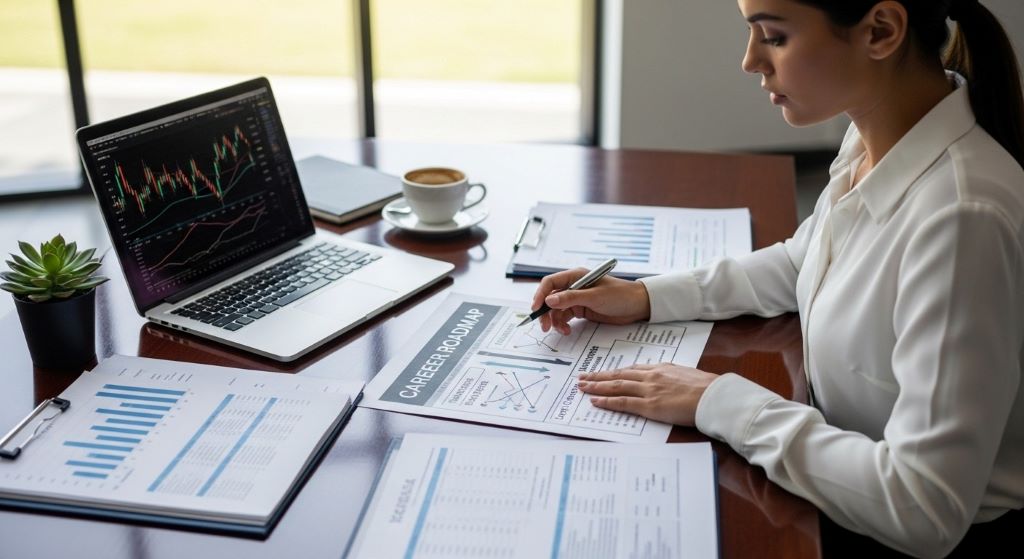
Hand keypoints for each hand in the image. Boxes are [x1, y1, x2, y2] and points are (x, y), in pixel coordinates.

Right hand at [531, 268, 650, 334]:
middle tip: (544, 327)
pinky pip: (565, 317)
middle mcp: (573, 286)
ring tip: (563, 331)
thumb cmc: (619, 295)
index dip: (540, 295)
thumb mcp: (594, 297)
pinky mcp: (581, 309)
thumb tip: (549, 300)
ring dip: (555, 321)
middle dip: (545, 312)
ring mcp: (577, 298)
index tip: (536, 309)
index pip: (550, 282)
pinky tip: (568, 330)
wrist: (637, 305)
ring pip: (556, 310)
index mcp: (575, 276)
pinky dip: (563, 324)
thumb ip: (571, 298)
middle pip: (550, 298)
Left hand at [577, 363, 717, 425]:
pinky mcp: (650, 406)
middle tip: (582, 377)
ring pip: (616, 386)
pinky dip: (607, 402)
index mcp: (660, 368)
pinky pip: (623, 403)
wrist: (714, 396)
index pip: (631, 370)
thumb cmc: (706, 388)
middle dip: (598, 377)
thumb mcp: (686, 376)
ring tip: (582, 386)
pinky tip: (595, 401)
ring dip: (597, 387)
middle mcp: (651, 376)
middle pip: (618, 375)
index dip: (614, 372)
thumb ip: (672, 377)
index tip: (603, 373)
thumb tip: (667, 382)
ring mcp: (648, 390)